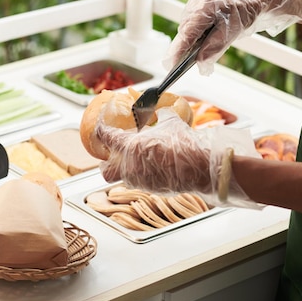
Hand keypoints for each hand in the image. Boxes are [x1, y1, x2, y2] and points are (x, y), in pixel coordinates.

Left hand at [96, 108, 262, 207]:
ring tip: (137, 159)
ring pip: (123, 178)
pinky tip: (155, 166)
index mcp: (130, 146)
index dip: (101, 130)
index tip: (101, 127)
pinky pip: (141, 182)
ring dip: (127, 169)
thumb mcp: (171, 123)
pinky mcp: (152, 189)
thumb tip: (160, 111)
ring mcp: (140, 180)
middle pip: (105, 170)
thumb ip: (161, 116)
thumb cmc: (184, 143)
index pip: (105, 137)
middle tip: (112, 155)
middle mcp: (130, 166)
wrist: (200, 166)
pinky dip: (143, 175)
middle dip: (106, 163)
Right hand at [164, 0, 301, 74]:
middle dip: (184, 46)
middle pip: (185, 28)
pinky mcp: (200, 0)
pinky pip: (192, 19)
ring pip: (188, 25)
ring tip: (191, 54)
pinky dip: (195, 31)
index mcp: (207, 4)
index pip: (188, 31)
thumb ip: (214, 48)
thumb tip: (200, 64)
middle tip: (181, 64)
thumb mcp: (233, 33)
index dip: (178, 49)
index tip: (170, 64)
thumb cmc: (249, 12)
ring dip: (190, 39)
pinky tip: (199, 40)